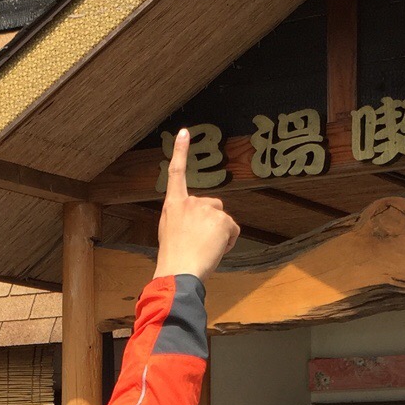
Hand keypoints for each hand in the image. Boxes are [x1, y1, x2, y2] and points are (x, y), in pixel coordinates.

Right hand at [153, 127, 238, 283]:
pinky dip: (228, 241)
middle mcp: (189, 202)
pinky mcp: (221, 219)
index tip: (185, 132)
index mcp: (173, 205)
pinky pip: (233, 229)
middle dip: (211, 223)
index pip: (176, 173)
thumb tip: (198, 222)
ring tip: (204, 249)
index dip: (181, 152)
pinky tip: (215, 250)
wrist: (178, 271)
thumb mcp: (171, 232)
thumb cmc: (174, 257)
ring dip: (219, 233)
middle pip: (212, 206)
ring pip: (222, 219)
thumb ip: (184, 219)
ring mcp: (206, 209)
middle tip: (198, 244)